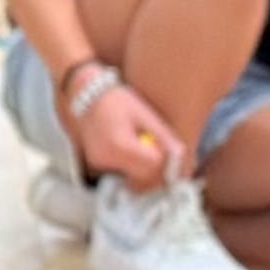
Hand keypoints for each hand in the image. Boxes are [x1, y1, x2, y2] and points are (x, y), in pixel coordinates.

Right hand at [62, 75, 183, 187]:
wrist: (87, 95)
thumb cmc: (118, 100)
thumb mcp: (144, 114)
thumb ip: (163, 137)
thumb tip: (182, 156)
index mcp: (119, 145)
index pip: (153, 164)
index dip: (166, 159)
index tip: (173, 150)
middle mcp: (107, 158)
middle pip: (144, 174)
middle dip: (158, 165)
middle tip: (163, 149)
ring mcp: (100, 163)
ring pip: (134, 174)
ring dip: (146, 165)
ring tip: (144, 142)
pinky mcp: (97, 163)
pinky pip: (123, 169)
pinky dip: (132, 162)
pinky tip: (131, 144)